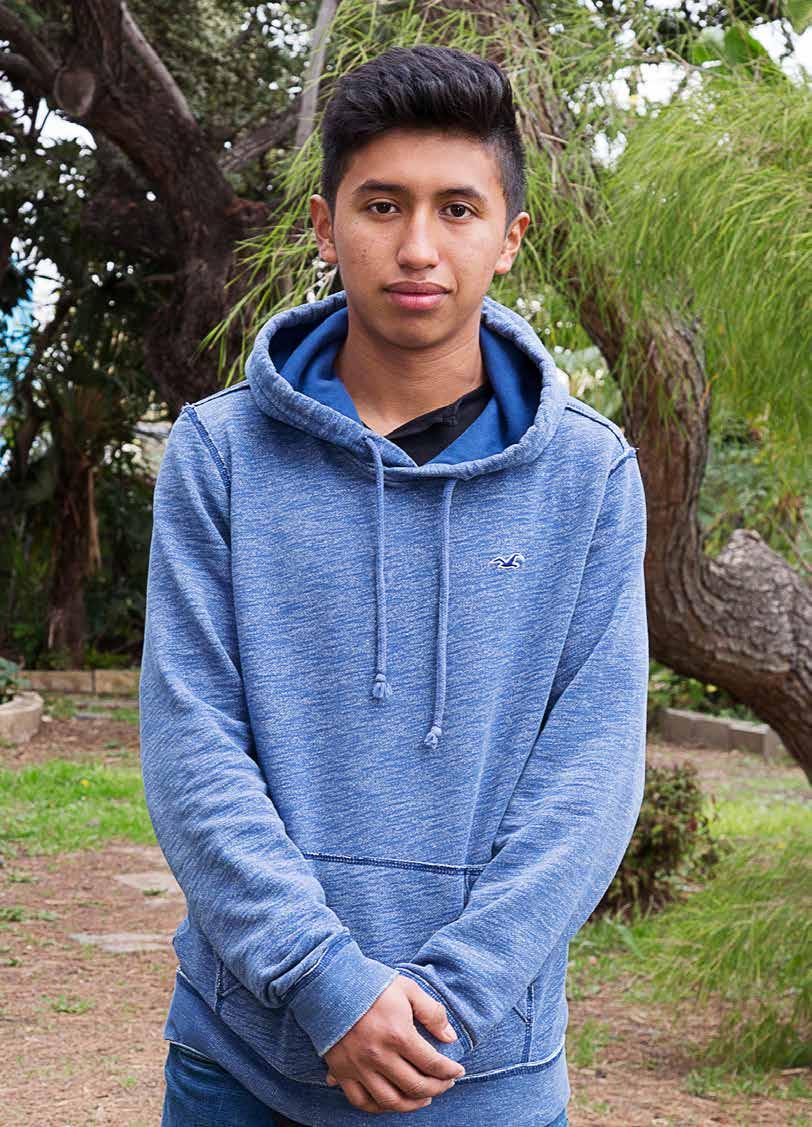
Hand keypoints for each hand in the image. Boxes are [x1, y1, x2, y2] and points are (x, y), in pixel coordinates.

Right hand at [322, 973, 465, 1113]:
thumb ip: (432, 1013)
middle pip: (415, 1086)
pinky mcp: (342, 1071)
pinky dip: (378, 1108)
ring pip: (390, 1101)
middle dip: (437, 1088)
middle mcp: (379, 1056)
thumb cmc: (371, 983)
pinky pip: (361, 1101)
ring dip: (412, 1104)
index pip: (432, 1064)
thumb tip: (450, 1038)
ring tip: (423, 1097)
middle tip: (445, 1085)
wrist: (329, 982)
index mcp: (398, 1035)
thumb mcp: (408, 989)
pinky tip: (391, 1101)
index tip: (457, 1071)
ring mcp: (359, 1067)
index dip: (449, 1071)